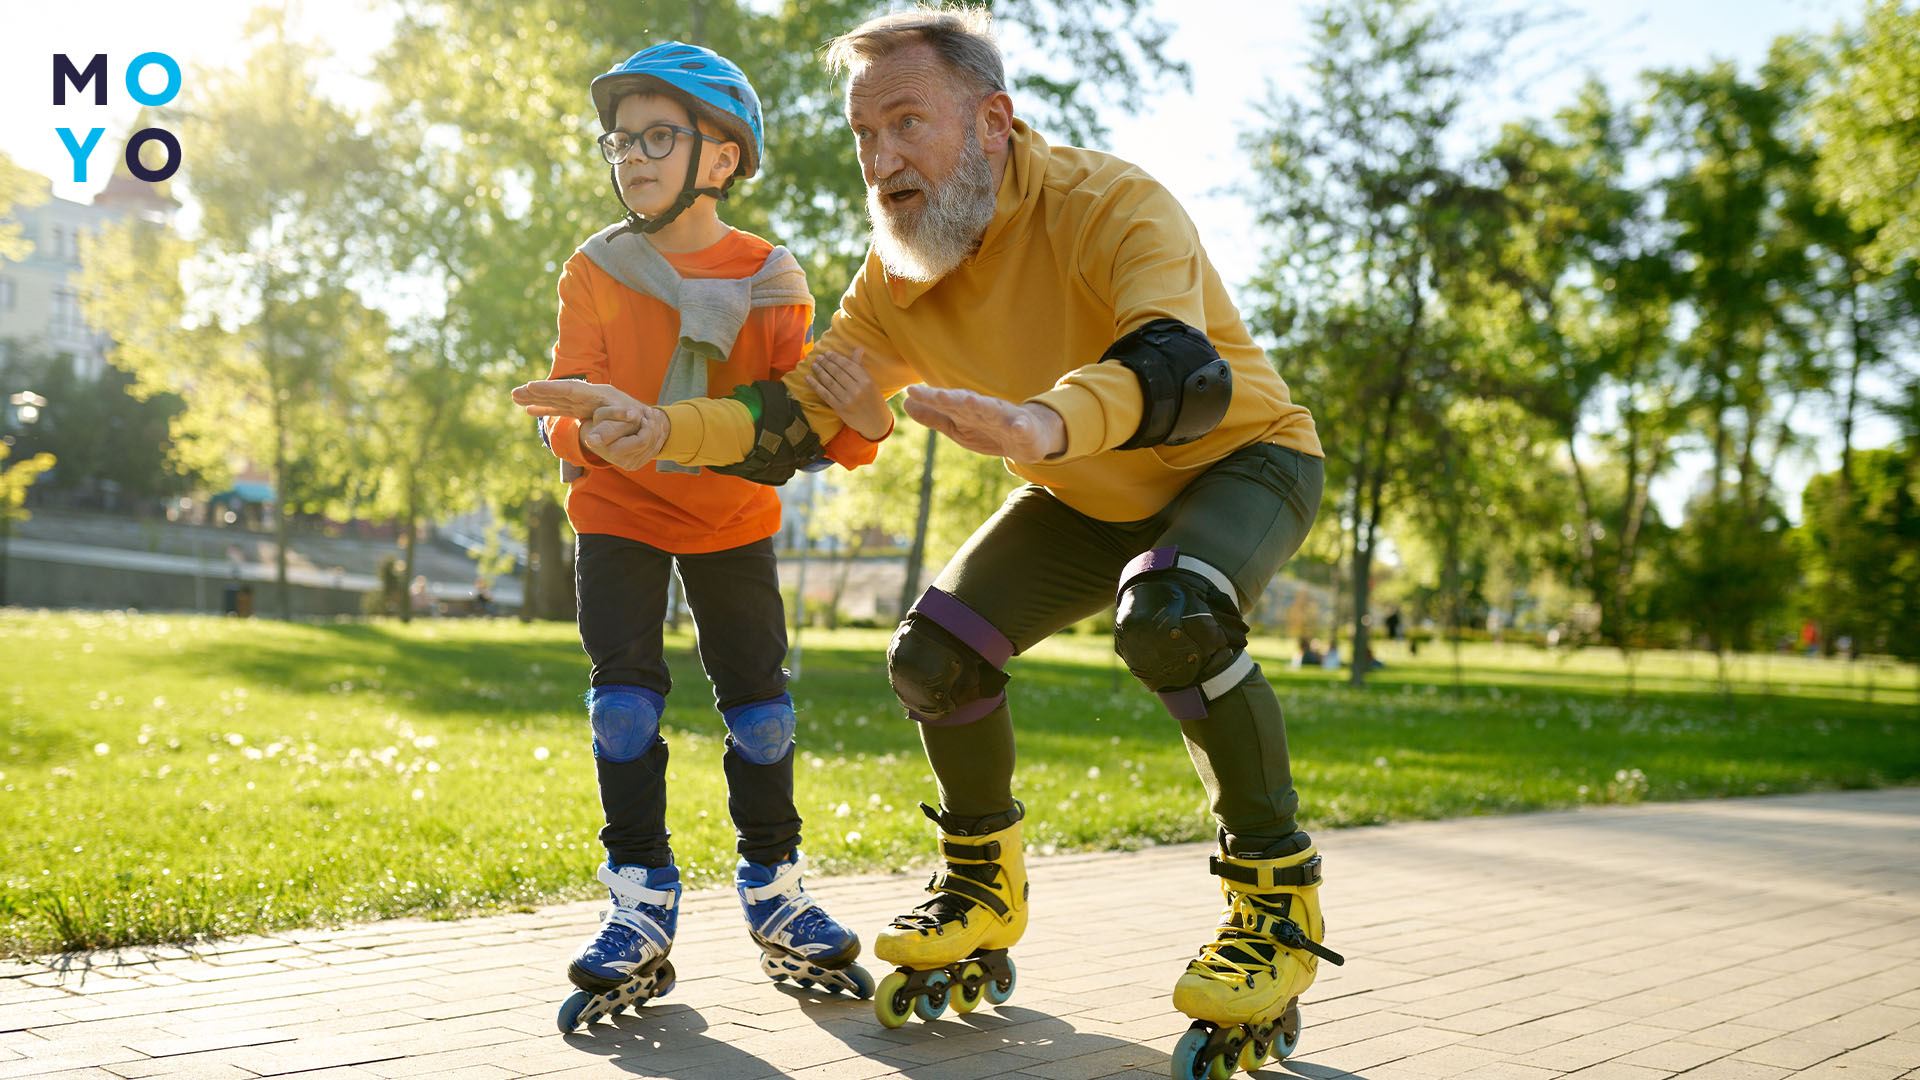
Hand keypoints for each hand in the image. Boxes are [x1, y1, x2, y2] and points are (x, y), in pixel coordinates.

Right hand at [511, 379, 641, 420]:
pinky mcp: (582, 411)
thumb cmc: (640, 419)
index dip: (550, 389)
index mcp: (597, 395)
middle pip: (557, 392)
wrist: (648, 420)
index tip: (530, 386)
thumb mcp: (630, 420)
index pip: (569, 390)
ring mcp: (584, 404)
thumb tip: (594, 439)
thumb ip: (614, 424)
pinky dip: (546, 407)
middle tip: (514, 394)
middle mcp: (587, 397)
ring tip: (516, 398)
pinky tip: (531, 410)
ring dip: (536, 399)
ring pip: (556, 399)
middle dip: (536, 393)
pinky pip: (560, 408)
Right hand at [579, 402, 669, 470]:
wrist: (598, 436)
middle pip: (647, 443)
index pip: (641, 441)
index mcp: (610, 449)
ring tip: (652, 414)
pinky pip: (653, 451)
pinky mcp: (636, 465)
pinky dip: (657, 437)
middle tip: (650, 411)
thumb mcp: (603, 413)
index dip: (647, 427)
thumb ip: (617, 412)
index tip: (645, 416)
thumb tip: (634, 414)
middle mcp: (620, 461)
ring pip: (653, 447)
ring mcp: (629, 465)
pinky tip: (654, 424)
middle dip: (653, 425)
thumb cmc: (600, 421)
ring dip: (656, 429)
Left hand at [806, 347, 892, 439]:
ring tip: (814, 364)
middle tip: (818, 357)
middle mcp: (857, 390)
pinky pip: (824, 394)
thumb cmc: (872, 398)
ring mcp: (847, 400)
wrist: (875, 422)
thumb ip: (860, 366)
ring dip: (819, 371)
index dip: (836, 358)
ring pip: (829, 382)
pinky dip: (815, 385)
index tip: (827, 352)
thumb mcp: (870, 382)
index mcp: (866, 381)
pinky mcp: (839, 409)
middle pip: (837, 372)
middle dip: (826, 363)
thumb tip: (858, 348)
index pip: (848, 365)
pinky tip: (808, 378)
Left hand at [902, 385, 1066, 463]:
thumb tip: (905, 403)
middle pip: (966, 402)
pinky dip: (1021, 426)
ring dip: (982, 405)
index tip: (911, 391)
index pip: (945, 402)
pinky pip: (1022, 427)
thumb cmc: (988, 429)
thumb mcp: (957, 426)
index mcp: (966, 410)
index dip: (929, 397)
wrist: (1027, 437)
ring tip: (970, 400)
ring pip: (992, 410)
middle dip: (952, 398)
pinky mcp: (1024, 429)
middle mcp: (984, 409)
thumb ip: (933, 416)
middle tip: (936, 394)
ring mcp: (1005, 418)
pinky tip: (1018, 426)